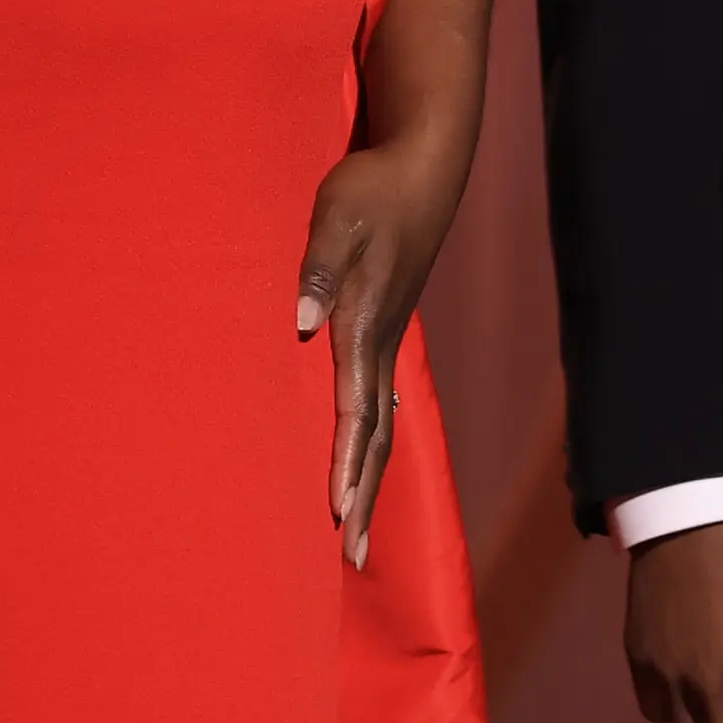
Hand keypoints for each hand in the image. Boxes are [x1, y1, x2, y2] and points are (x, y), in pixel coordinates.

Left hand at [293, 138, 460, 567]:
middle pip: (376, 436)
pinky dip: (372, 443)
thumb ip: (315, 267)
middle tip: (355, 555)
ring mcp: (387, 338)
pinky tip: (366, 462)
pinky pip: (379, 401)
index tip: (339, 515)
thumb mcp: (334, 217)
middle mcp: (379, 343)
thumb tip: (300, 322)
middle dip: (365, 497)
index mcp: (364, 324)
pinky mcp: (385, 327)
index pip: (355, 410)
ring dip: (370, 479)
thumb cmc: (370, 189)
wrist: (422, 167)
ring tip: (359, 532)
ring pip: (382, 425)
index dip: (346, 464)